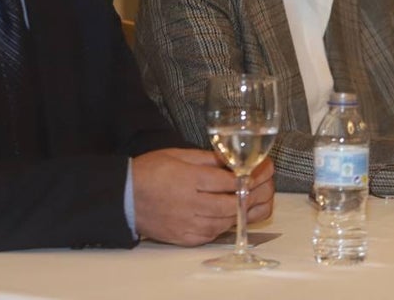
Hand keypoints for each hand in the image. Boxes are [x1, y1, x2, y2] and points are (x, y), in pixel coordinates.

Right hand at [132, 148, 274, 245]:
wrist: (124, 198)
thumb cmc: (150, 171)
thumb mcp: (179, 155)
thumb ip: (208, 158)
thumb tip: (233, 159)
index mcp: (190, 180)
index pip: (231, 181)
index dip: (252, 175)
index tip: (265, 168)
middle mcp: (192, 204)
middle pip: (235, 203)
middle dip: (256, 193)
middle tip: (269, 184)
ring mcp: (190, 224)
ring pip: (228, 220)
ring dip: (247, 209)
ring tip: (259, 197)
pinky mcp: (187, 238)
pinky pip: (216, 233)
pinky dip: (229, 223)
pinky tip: (236, 213)